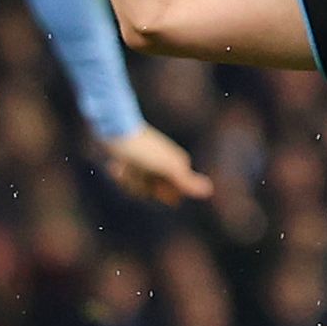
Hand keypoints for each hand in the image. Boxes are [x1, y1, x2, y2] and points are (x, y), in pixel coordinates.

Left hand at [96, 127, 211, 204]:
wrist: (116, 129)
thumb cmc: (143, 149)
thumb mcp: (167, 167)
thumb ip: (187, 181)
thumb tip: (210, 190)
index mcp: (179, 165)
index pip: (172, 196)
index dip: (160, 194)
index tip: (152, 183)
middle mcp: (165, 165)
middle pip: (154, 193)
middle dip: (142, 187)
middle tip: (136, 170)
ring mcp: (148, 164)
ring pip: (138, 188)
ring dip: (128, 180)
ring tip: (123, 165)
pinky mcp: (132, 162)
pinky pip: (128, 179)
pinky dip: (121, 174)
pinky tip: (116, 164)